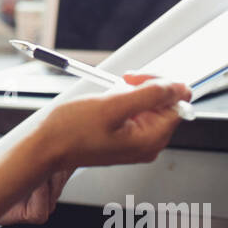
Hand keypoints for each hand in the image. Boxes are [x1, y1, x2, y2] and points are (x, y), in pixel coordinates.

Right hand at [0, 74, 190, 225]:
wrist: (47, 147)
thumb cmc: (73, 131)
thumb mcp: (113, 106)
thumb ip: (150, 95)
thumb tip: (179, 88)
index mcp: (151, 139)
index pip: (177, 103)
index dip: (159, 84)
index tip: (135, 79)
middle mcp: (149, 144)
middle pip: (166, 105)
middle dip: (146, 88)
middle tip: (122, 82)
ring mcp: (137, 143)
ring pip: (151, 107)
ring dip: (134, 93)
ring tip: (111, 95)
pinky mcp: (126, 139)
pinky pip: (137, 114)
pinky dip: (125, 102)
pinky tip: (109, 103)